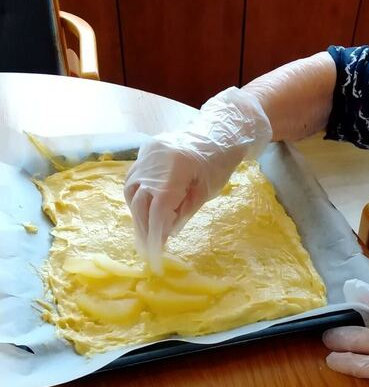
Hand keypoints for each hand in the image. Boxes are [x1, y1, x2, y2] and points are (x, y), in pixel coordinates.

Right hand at [124, 87, 271, 270]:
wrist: (218, 130)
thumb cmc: (219, 162)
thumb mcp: (205, 192)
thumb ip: (182, 212)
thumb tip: (164, 234)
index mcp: (175, 170)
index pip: (157, 210)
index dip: (155, 235)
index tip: (155, 256)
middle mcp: (154, 161)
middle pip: (140, 203)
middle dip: (144, 229)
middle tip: (148, 250)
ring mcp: (146, 154)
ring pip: (131, 191)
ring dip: (137, 214)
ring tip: (146, 232)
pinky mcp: (144, 152)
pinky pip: (133, 179)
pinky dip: (136, 197)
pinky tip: (144, 210)